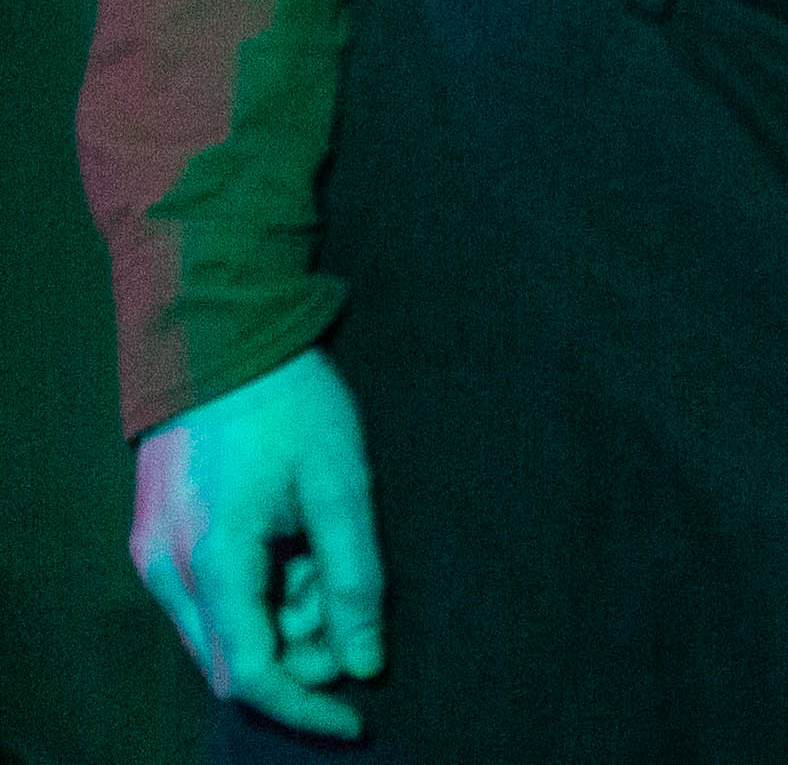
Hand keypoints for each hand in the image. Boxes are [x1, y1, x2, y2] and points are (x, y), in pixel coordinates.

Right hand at [131, 345, 382, 735]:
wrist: (218, 337)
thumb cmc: (290, 403)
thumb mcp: (341, 484)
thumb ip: (354, 577)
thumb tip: (366, 661)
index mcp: (212, 560)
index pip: (252, 675)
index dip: (307, 706)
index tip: (359, 716)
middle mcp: (168, 571)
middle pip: (233, 660)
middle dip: (301, 659)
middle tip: (352, 611)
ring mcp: (155, 557)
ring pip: (223, 630)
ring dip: (283, 621)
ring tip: (327, 559)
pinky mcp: (158, 542)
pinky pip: (210, 599)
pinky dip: (261, 594)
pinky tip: (298, 549)